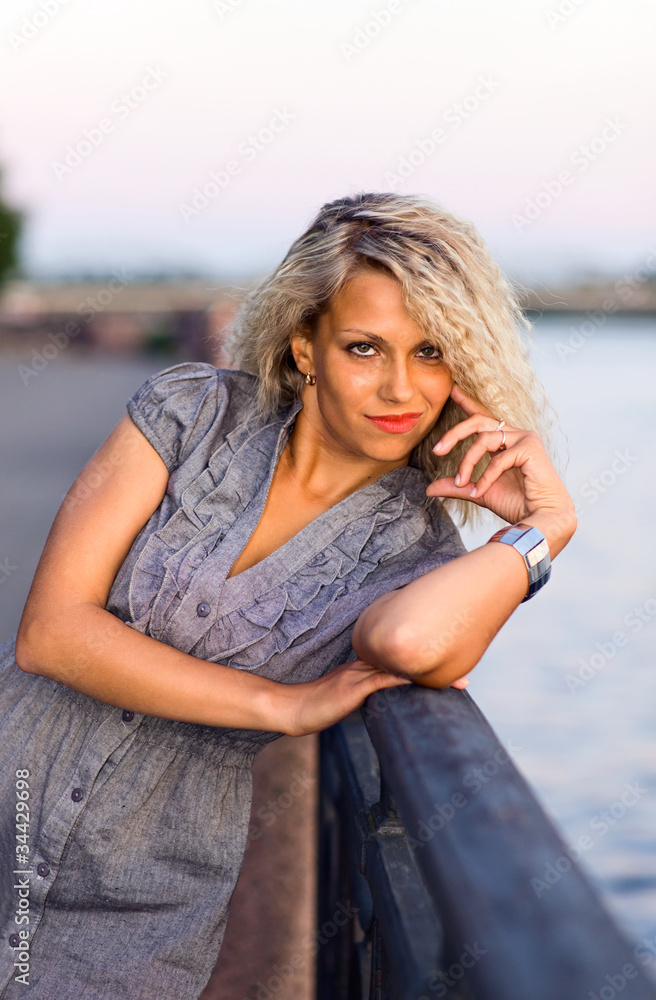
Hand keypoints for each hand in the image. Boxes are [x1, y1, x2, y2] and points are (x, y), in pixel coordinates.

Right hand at [281, 659, 469, 736]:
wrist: (293, 709)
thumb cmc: (318, 707)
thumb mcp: (349, 698)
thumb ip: (370, 694)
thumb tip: (393, 698)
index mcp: (366, 666)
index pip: (401, 658)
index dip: (427, 659)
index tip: (454, 661)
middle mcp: (366, 666)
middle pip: (407, 658)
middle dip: (438, 662)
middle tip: (469, 670)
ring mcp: (359, 676)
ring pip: (400, 668)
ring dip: (430, 672)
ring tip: (459, 680)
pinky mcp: (353, 690)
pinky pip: (381, 682)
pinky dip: (402, 679)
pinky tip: (421, 680)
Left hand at [426, 384, 574, 529]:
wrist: (540, 519)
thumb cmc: (516, 504)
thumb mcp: (478, 492)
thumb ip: (456, 486)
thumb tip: (429, 488)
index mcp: (505, 442)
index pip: (482, 418)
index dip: (467, 403)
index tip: (452, 390)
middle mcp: (515, 435)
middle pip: (478, 421)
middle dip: (454, 434)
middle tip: (436, 450)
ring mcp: (524, 438)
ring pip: (483, 439)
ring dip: (467, 463)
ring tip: (461, 483)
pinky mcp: (530, 448)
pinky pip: (497, 460)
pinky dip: (485, 478)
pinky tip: (479, 492)